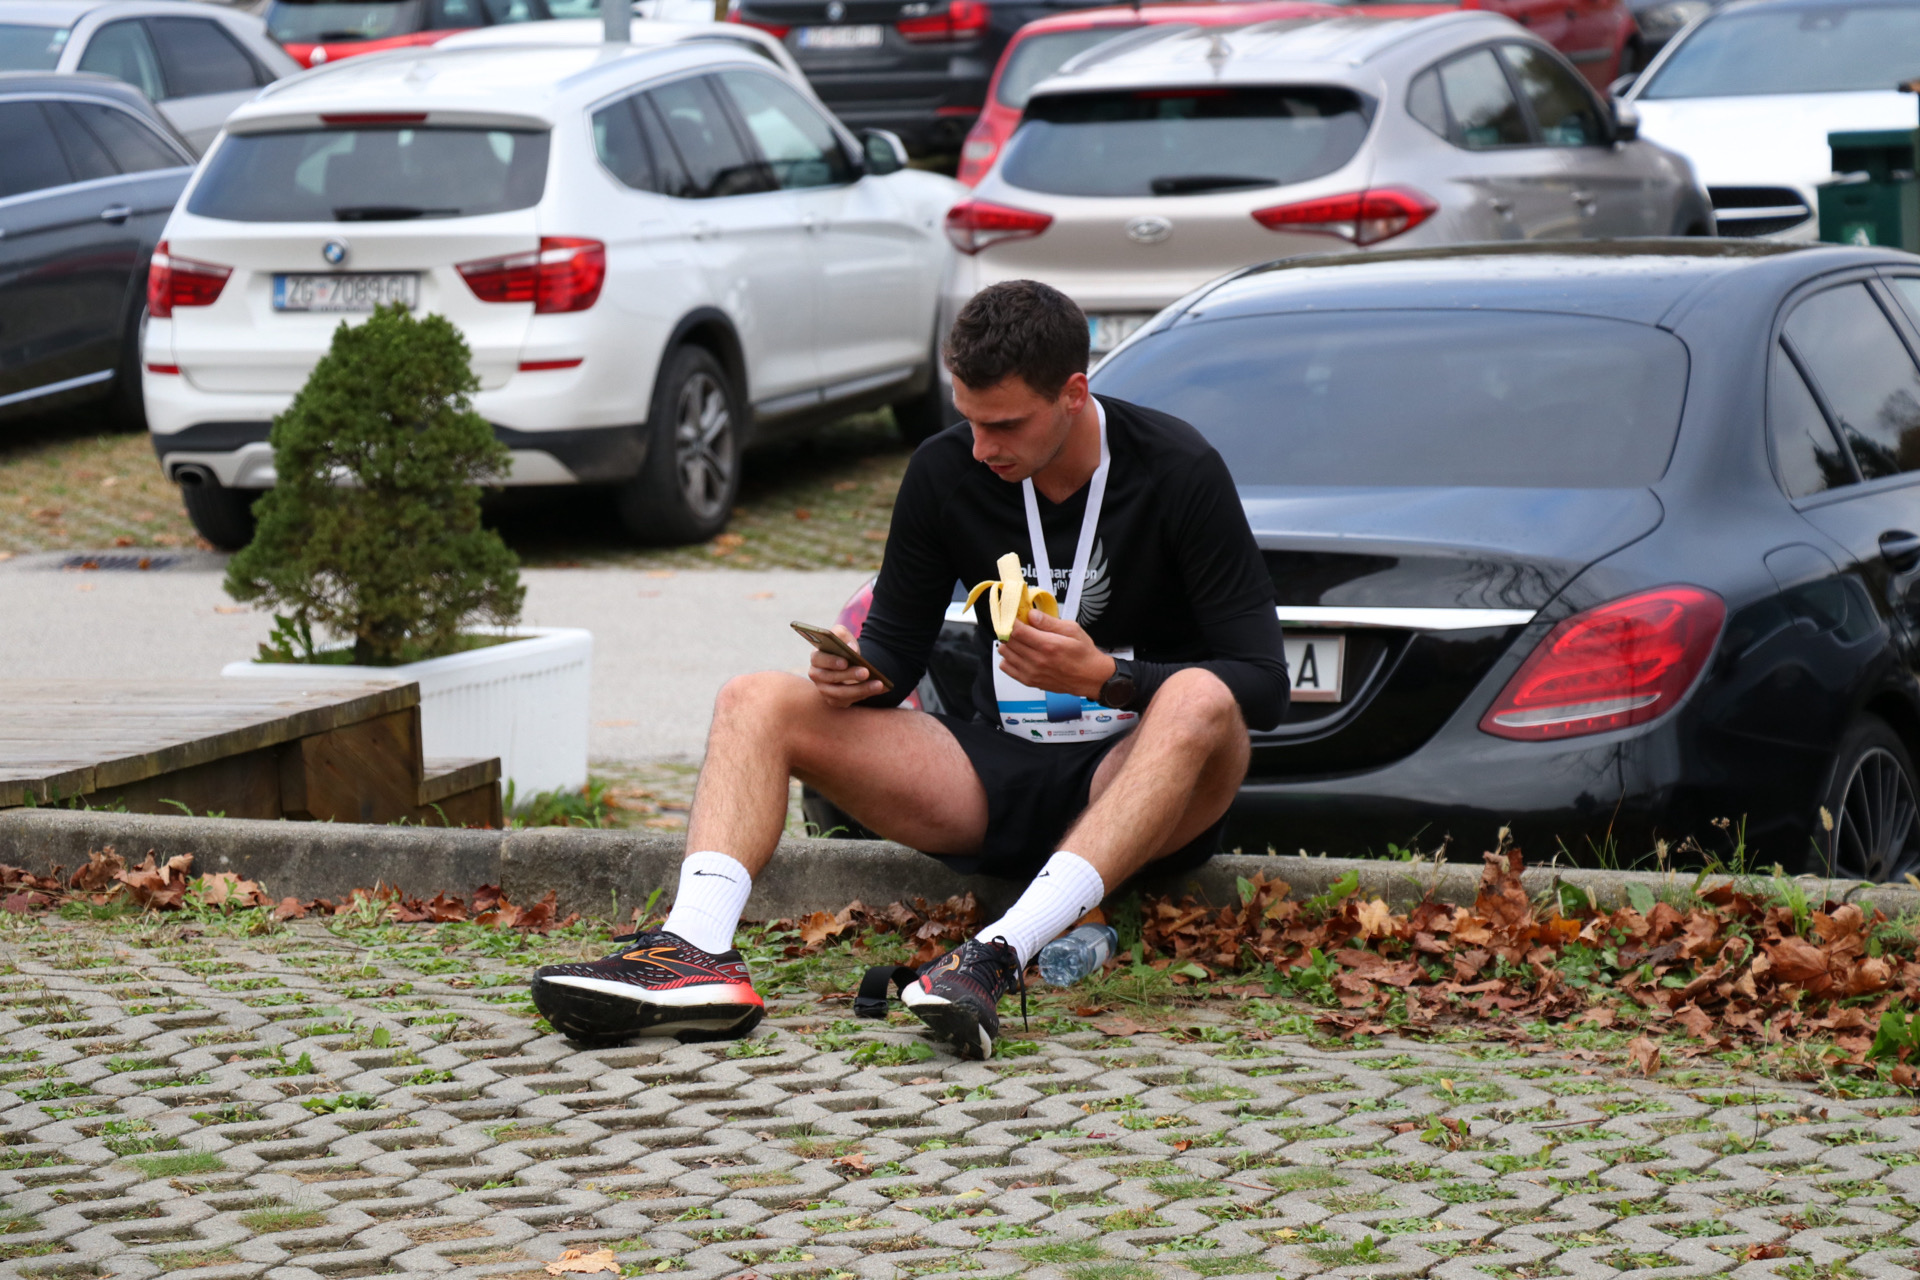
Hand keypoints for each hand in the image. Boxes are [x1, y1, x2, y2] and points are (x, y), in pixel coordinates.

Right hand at [808, 624, 886, 708]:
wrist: (849, 662)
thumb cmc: (843, 647)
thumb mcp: (842, 635)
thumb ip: (842, 635)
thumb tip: (851, 649)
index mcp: (816, 657)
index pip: (818, 659)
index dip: (831, 661)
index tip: (845, 662)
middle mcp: (817, 675)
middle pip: (830, 678)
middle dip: (849, 675)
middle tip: (866, 672)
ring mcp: (824, 690)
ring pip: (841, 693)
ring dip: (861, 689)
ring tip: (878, 684)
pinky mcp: (835, 700)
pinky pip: (849, 700)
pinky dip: (865, 694)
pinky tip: (879, 689)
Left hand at [997, 610, 1115, 700]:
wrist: (1091, 677)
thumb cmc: (1083, 653)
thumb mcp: (1072, 630)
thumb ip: (1049, 622)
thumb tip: (1031, 615)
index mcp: (1048, 645)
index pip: (1016, 631)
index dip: (1011, 620)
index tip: (1013, 616)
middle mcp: (1037, 660)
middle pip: (1008, 641)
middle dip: (1009, 630)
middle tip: (1017, 626)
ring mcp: (1031, 672)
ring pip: (1005, 653)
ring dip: (1008, 643)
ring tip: (1019, 639)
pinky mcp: (1029, 681)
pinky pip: (1006, 667)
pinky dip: (1008, 658)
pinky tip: (1018, 653)